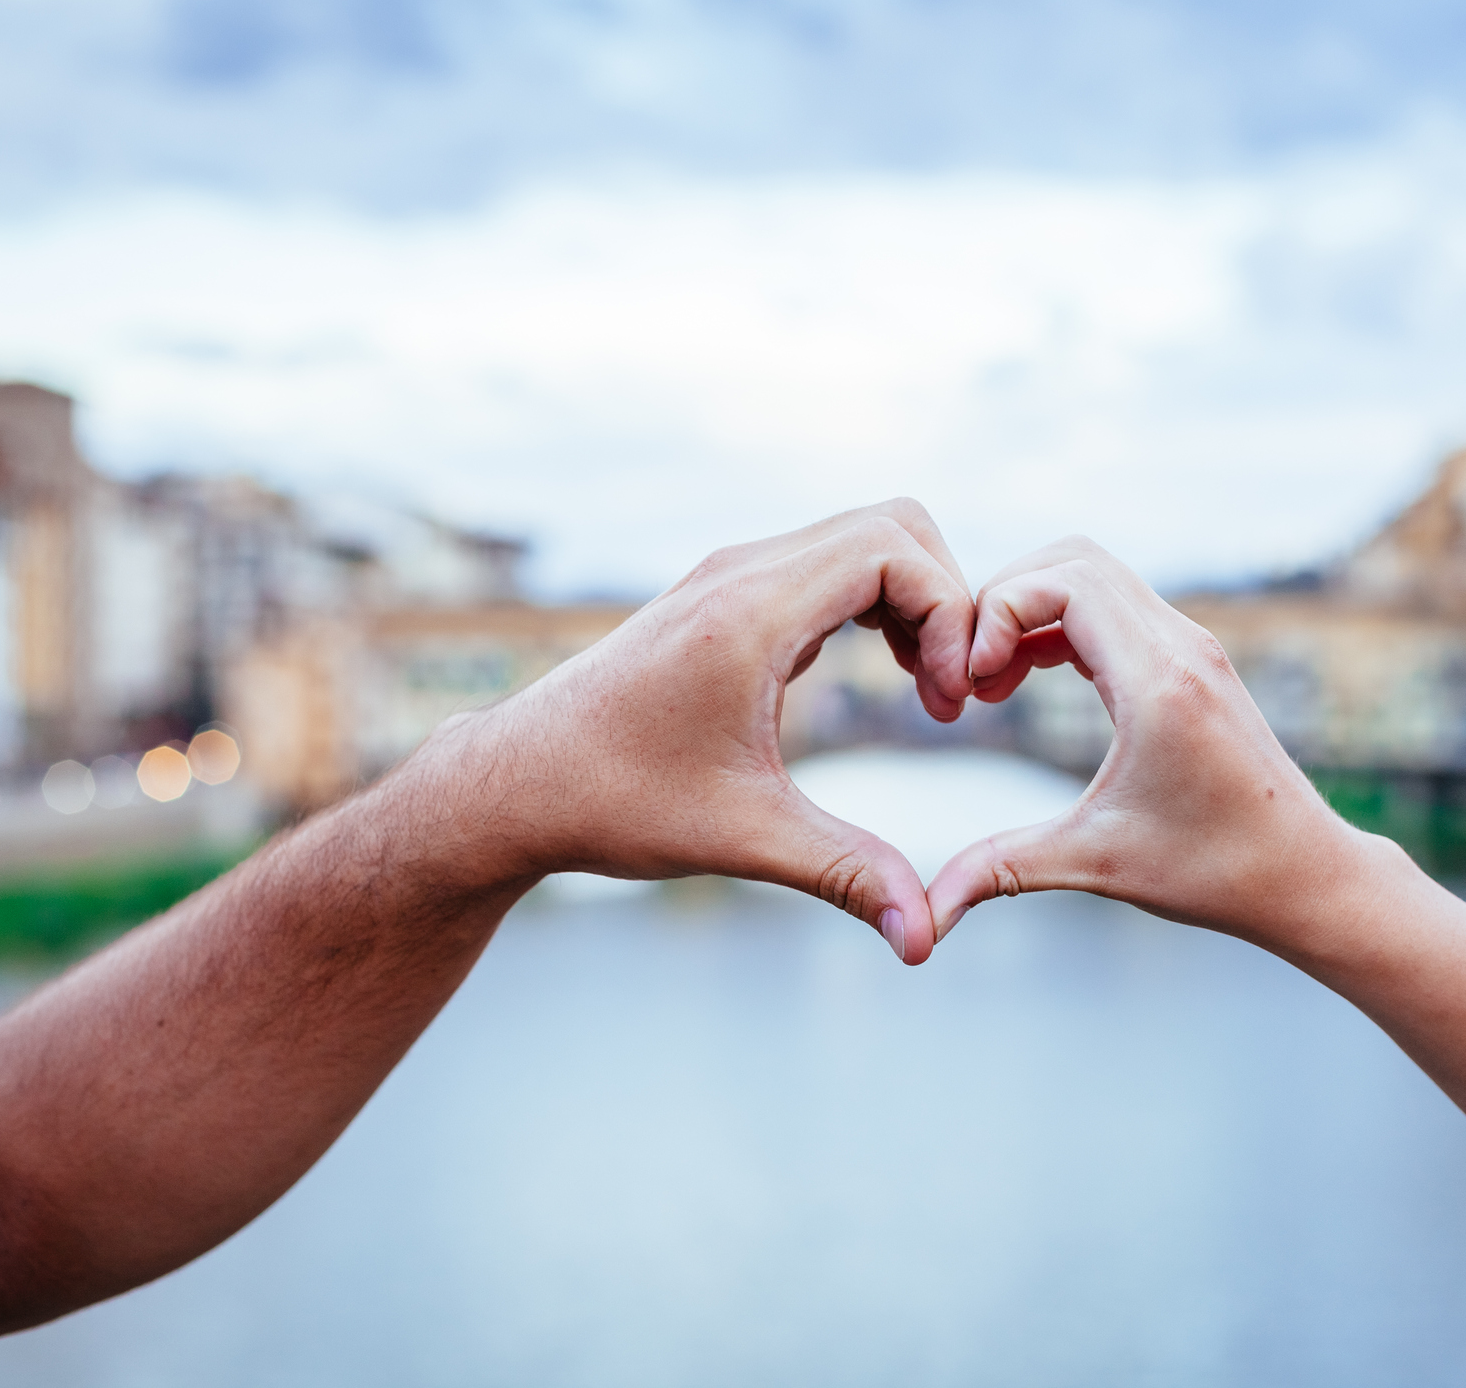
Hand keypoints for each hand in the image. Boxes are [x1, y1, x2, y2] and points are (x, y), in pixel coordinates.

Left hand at [413, 500, 975, 963]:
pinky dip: (873, 601)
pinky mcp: (726, 594)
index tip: (947, 702)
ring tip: (923, 685)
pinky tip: (875, 673)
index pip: (893, 550)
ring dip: (912, 599)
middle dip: (945, 598)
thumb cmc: (615, 804)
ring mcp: (731, 575)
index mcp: (750, 613)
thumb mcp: (743, 839)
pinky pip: (828, 561)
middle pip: (893, 525)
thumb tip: (924, 941)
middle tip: (945, 692)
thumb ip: (845, 875)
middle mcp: (742, 572)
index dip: (949, 614)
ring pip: (863, 536)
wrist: (517, 782)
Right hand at [925, 536, 1372, 953]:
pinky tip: (1029, 680)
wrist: (1305, 874)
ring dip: (1032, 609)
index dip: (997, 611)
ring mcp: (1192, 647)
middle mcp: (1181, 646)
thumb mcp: (1096, 864)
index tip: (971, 682)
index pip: (1064, 582)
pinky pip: (1116, 606)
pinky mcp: (1194, 660)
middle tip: (970, 674)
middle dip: (1004, 601)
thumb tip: (927, 917)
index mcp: (1159, 681)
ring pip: (1095, 575)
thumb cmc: (1214, 871)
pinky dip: (1062, 624)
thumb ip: (1002, 870)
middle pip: (1073, 559)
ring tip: (992, 682)